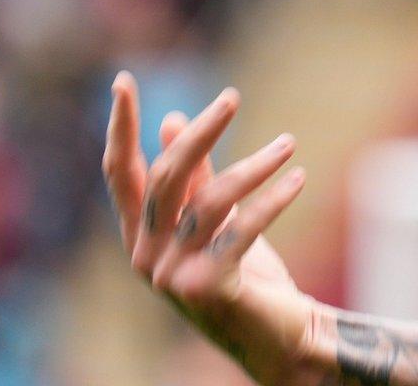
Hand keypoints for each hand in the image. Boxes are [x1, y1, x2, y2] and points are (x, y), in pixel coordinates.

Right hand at [104, 72, 316, 382]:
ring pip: (210, 200)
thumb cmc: (245, 276)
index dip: (119, 127)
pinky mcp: (208, 288)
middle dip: (201, 132)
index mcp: (139, 237)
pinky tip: (298, 178)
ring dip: (255, 166)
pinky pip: (242, 228)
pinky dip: (273, 198)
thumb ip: (193, 178)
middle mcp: (146, 257)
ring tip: (289, 144)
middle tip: (232, 97)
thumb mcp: (215, 221)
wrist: (277, 338)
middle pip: (166, 176)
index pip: (120, 173)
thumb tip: (172, 119)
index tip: (123, 80)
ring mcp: (173, 276)